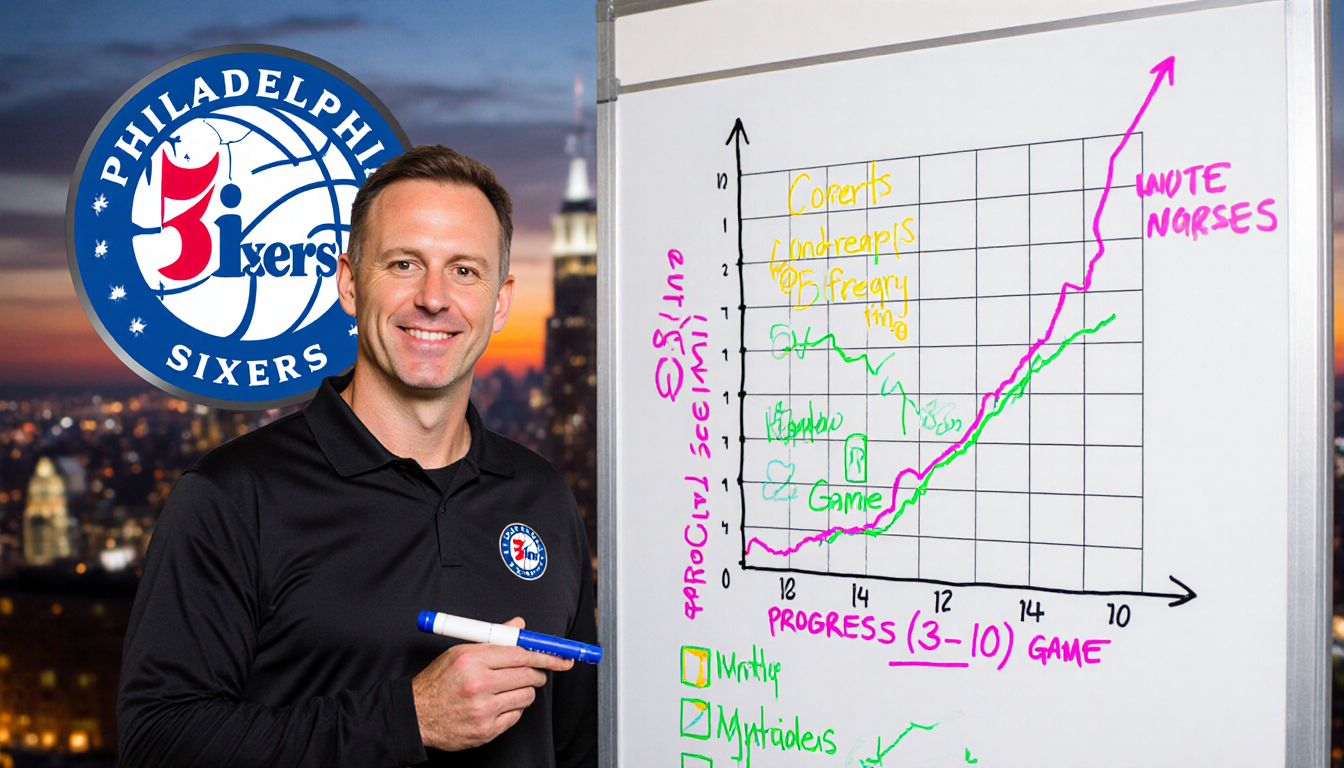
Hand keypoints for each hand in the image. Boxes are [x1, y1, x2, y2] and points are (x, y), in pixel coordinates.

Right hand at [412, 617, 574, 750]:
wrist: (416, 715)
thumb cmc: (438, 682)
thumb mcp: (460, 652)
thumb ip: (494, 638)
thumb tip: (519, 626)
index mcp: (472, 659)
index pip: (520, 653)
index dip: (545, 655)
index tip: (561, 656)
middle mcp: (478, 684)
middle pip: (528, 675)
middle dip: (539, 672)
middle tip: (538, 672)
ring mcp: (483, 709)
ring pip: (526, 696)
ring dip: (527, 691)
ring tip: (511, 688)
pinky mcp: (486, 730)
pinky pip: (516, 716)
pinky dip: (514, 709)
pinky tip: (500, 703)